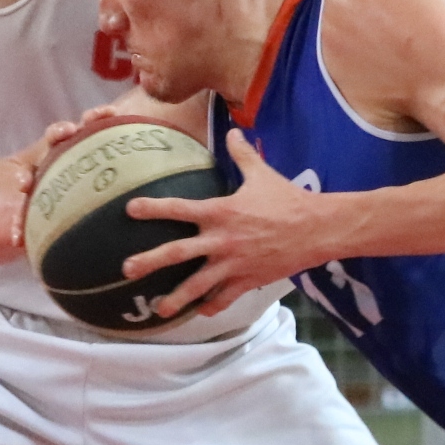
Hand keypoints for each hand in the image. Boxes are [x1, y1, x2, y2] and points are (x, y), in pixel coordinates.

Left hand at [120, 129, 326, 317]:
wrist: (317, 229)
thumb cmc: (288, 199)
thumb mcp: (263, 174)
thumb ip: (242, 155)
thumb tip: (234, 132)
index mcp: (221, 211)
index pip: (179, 209)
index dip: (153, 208)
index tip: (130, 209)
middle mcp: (222, 240)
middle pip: (178, 253)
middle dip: (150, 262)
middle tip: (127, 269)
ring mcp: (234, 263)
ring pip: (198, 285)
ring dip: (177, 298)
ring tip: (159, 310)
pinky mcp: (248, 280)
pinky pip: (224, 298)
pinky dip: (211, 306)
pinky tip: (200, 312)